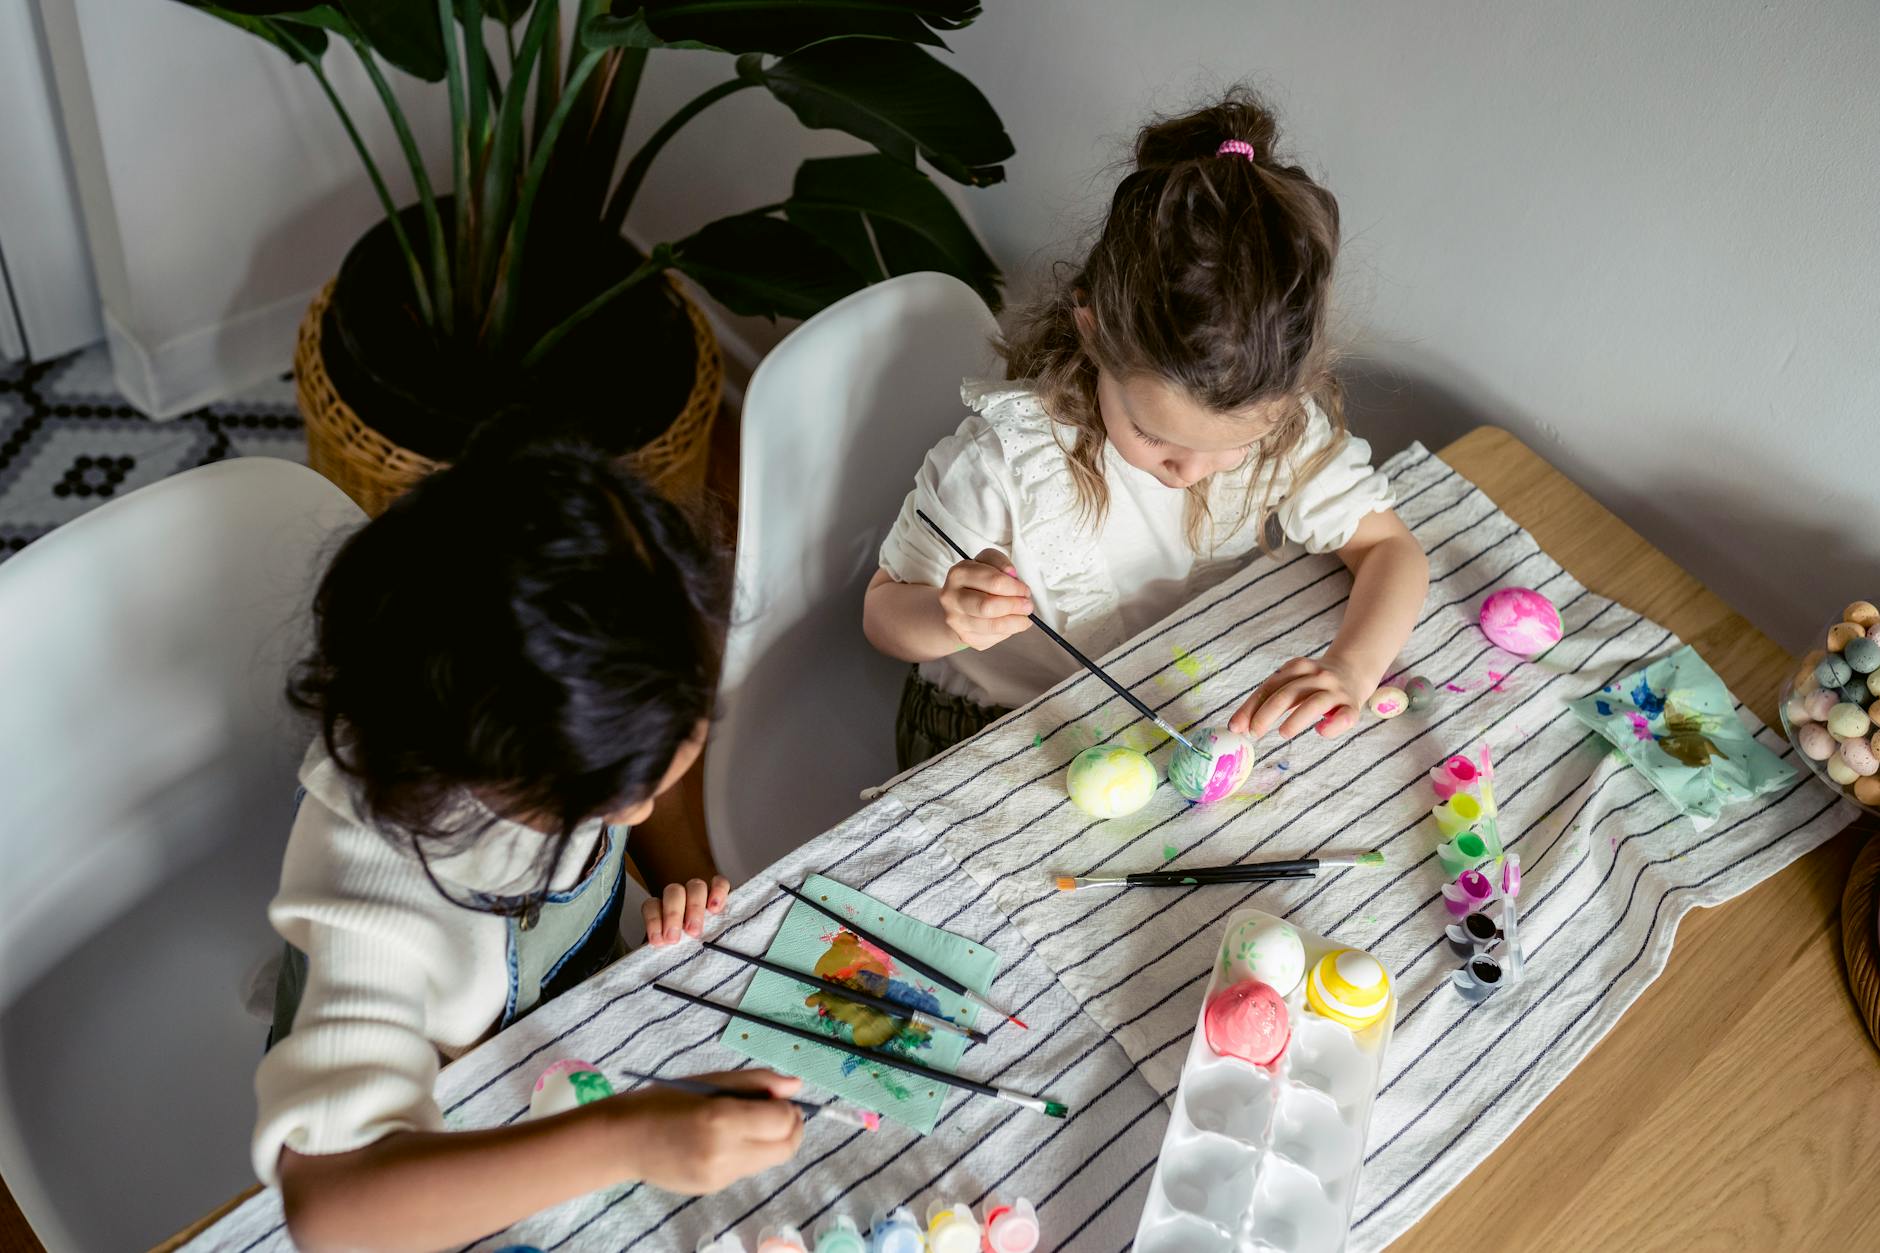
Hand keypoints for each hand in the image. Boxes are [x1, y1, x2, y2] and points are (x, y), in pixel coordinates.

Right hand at [606, 1070, 804, 1193]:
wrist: (624, 1139)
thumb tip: (796, 1086)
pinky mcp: (713, 1188)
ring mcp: (719, 1176)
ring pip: (769, 1161)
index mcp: (722, 1118)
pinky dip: (749, 1153)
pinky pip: (747, 1170)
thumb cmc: (665, 1100)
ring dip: (771, 1141)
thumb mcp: (710, 1081)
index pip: (782, 1121)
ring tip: (747, 1123)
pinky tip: (726, 1140)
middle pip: (785, 1148)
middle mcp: (724, 1152)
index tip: (778, 1099)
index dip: (789, 1108)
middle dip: (791, 1128)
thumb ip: (756, 1082)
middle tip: (777, 1112)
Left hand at [642, 876, 729, 945]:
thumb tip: (658, 952)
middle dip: (673, 914)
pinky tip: (716, 909)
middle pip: (674, 892)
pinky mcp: (720, 891)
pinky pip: (720, 883)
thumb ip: (664, 947)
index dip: (654, 921)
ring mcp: (700, 893)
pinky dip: (718, 892)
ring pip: (696, 886)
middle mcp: (681, 897)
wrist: (706, 946)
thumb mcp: (669, 950)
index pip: (652, 905)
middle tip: (675, 938)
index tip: (659, 941)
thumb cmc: (682, 948)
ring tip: (695, 931)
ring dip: (695, 907)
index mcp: (662, 909)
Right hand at [938, 548, 1033, 650]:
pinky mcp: (965, 636)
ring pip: (993, 625)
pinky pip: (992, 637)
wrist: (958, 603)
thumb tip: (1011, 574)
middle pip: (988, 606)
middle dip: (1015, 606)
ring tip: (1023, 616)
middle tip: (1027, 605)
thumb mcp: (987, 561)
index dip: (1015, 587)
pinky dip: (1007, 631)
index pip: (994, 582)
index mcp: (959, 574)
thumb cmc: (977, 581)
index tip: (1025, 590)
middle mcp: (952, 598)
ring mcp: (956, 620)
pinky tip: (1010, 623)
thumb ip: (1000, 562)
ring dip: (1015, 622)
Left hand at [1231, 655, 1371, 738]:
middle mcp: (1317, 676)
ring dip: (1296, 719)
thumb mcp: (1290, 683)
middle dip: (1267, 713)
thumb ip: (1267, 700)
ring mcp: (1336, 691)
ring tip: (1282, 733)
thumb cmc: (1313, 684)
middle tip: (1254, 733)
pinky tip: (1320, 731)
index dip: (1251, 707)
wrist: (1353, 671)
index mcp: (1297, 668)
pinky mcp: (1352, 706)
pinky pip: (1344, 717)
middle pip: (1288, 693)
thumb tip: (1239, 725)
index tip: (1236, 726)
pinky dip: (1332, 726)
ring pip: (1314, 703)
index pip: (1269, 687)